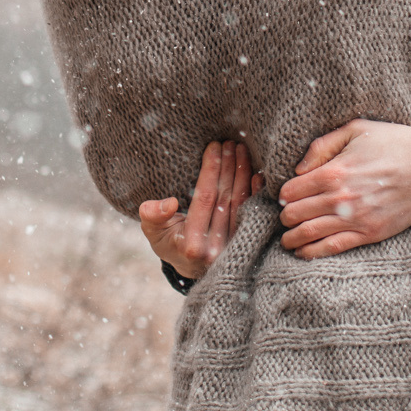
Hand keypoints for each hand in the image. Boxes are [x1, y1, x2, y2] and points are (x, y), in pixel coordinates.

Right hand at [138, 140, 262, 279]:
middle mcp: (215, 248)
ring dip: (243, 174)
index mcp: (192, 245)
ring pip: (241, 204)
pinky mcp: (246, 244)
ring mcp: (233, 247)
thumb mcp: (153, 231)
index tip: (214, 146)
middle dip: (230, 167)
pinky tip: (257, 173)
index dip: (211, 170)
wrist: (191, 268)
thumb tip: (169, 203)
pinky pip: (252, 214)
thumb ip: (153, 216)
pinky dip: (255, 193)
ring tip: (242, 150)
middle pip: (226, 199)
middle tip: (231, 143)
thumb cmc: (169, 242)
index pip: (205, 198)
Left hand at [277, 119, 410, 258]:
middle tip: (284, 218)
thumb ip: (323, 145)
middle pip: (296, 214)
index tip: (283, 197)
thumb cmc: (394, 143)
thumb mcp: (356, 129)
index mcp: (334, 171)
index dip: (283, 194)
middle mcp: (341, 198)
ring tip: (287, 240)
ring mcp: (356, 219)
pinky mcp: (371, 233)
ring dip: (292, 238)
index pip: (292, 190)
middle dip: (285, 217)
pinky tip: (303, 252)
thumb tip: (299, 169)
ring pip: (310, 234)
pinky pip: (334, 247)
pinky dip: (313, 252)